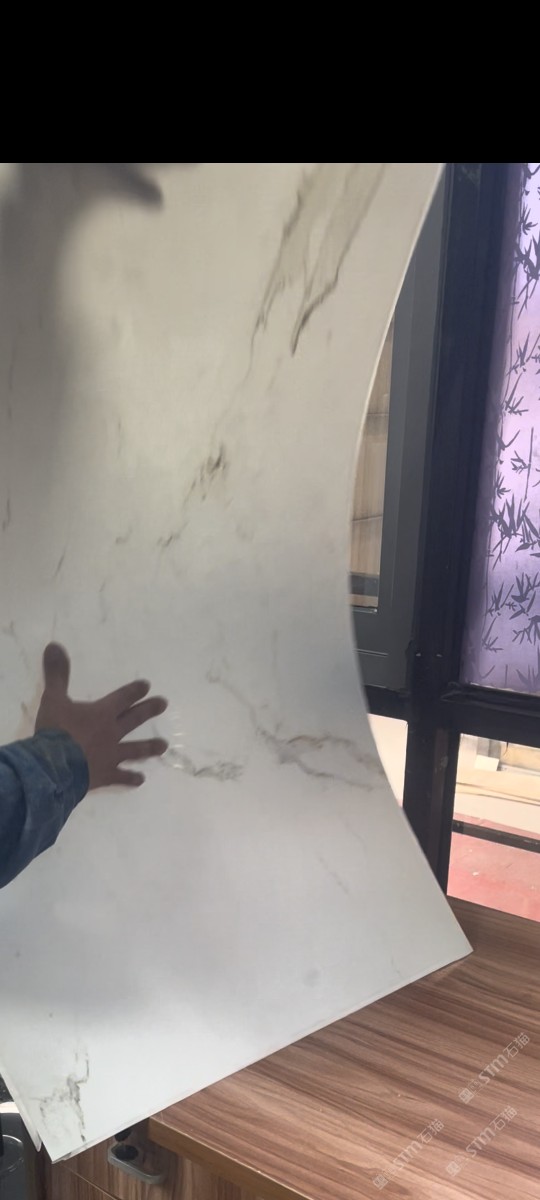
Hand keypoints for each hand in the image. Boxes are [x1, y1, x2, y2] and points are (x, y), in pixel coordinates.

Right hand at [35, 643, 167, 788]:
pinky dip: (131, 779)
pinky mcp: (105, 775)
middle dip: (149, 710)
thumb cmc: (56, 731)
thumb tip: (54, 645)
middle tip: (164, 704)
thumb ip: (57, 674)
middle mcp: (111, 732)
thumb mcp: (53, 699)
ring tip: (164, 746)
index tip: (147, 685)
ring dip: (150, 747)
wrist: (55, 766)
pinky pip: (122, 777)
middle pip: (134, 719)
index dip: (134, 691)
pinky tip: (140, 780)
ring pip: (135, 750)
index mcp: (101, 713)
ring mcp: (111, 755)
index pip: (122, 698)